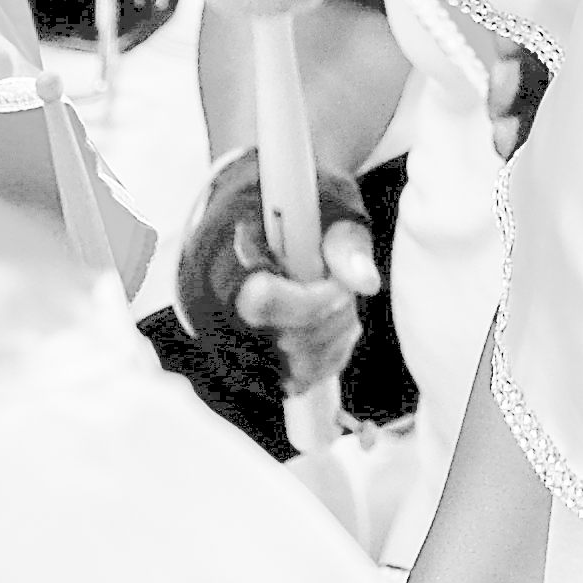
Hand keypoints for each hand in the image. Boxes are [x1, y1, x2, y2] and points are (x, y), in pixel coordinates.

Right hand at [168, 148, 378, 397]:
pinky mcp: (247, 362)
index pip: (260, 301)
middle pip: (282, 344)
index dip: (310, 302)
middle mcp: (216, 305)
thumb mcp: (326, 201)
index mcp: (224, 254)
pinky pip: (296, 381)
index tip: (338, 286)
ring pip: (292, 371)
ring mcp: (228, 340)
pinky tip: (333, 324)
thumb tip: (366, 284)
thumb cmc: (295, 201)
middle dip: (330, 319)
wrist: (264, 207)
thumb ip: (345, 240)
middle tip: (343, 287)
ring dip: (333, 339)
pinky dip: (328, 358)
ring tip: (338, 300)